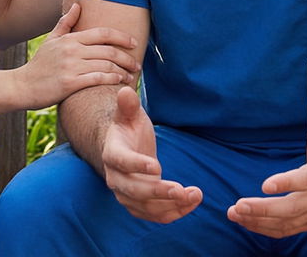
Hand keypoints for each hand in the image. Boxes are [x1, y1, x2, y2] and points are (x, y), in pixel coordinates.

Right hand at [16, 3, 139, 108]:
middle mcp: (72, 50)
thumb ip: (66, 24)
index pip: (103, 33)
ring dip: (122, 71)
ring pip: (106, 65)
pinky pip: (97, 78)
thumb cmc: (39, 65)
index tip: (134, 43)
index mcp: (70, 39)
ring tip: (130, 76)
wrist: (22, 86)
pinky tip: (119, 82)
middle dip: (127, 57)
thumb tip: (78, 6)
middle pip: (108, 50)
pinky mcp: (69, 83)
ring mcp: (71, 66)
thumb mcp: (51, 41)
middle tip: (137, 63)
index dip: (122, 37)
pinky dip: (112, 79)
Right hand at [100, 85, 201, 222]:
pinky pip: (155, 215)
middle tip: (181, 190)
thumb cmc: (129, 129)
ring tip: (195, 195)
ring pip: (146, 207)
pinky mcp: (138, 206)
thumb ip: (128, 106)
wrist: (125, 150)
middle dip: (158, 192)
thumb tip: (125, 91)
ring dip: (171, 205)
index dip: (137, 165)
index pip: (121, 162)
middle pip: (133, 190)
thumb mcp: (130, 115)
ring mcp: (126, 195)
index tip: (157, 166)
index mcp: (112, 154)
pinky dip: (174, 213)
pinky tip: (192, 202)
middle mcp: (115, 178)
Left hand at [227, 92, 306, 237]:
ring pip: (288, 222)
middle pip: (294, 207)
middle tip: (239, 204)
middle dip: (265, 208)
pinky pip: (287, 229)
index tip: (265, 185)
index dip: (288, 183)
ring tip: (235, 213)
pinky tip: (246, 221)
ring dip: (260, 221)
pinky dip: (265, 228)